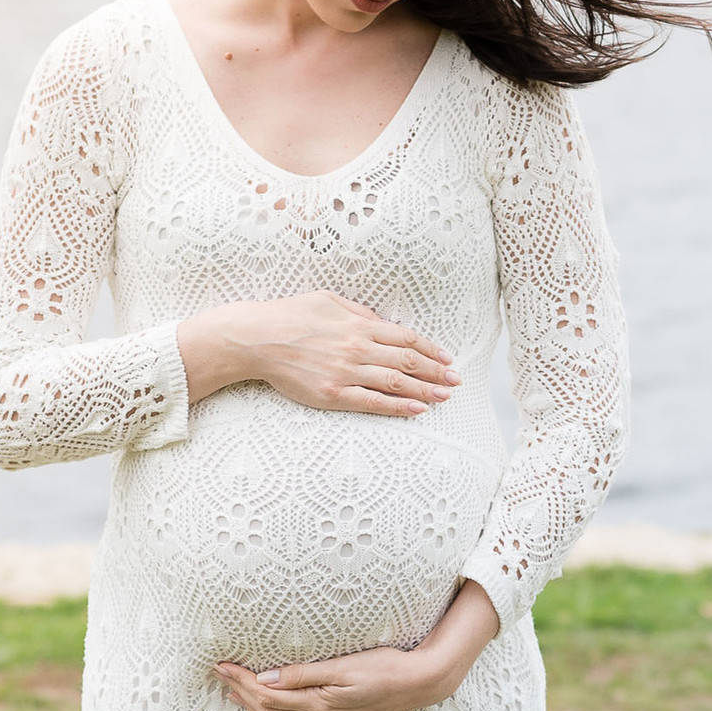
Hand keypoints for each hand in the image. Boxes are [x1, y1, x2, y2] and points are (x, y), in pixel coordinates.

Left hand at [212, 645, 442, 710]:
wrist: (419, 683)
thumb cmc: (384, 667)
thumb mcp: (342, 665)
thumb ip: (302, 674)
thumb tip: (265, 678)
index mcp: (320, 705)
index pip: (268, 694)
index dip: (243, 680)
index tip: (223, 666)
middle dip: (242, 693)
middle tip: (220, 676)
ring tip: (236, 697)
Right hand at [234, 289, 460, 418]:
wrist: (256, 338)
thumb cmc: (289, 316)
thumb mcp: (328, 300)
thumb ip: (358, 312)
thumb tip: (381, 321)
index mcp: (358, 324)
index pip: (404, 338)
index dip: (429, 349)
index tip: (446, 358)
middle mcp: (357, 348)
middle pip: (407, 362)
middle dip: (435, 372)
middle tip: (455, 381)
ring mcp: (346, 372)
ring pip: (396, 382)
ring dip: (425, 390)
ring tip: (444, 397)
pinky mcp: (332, 393)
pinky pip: (372, 402)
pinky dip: (398, 406)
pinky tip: (417, 410)